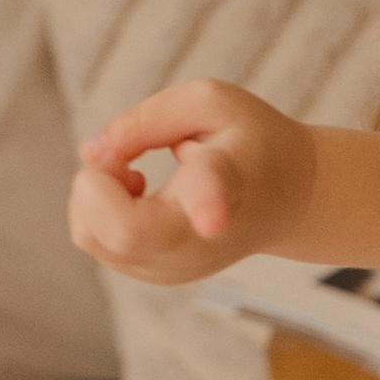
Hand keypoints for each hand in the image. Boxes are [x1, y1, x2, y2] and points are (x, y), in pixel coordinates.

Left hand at [67, 79, 315, 286]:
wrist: (288, 199)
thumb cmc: (249, 142)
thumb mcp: (210, 102)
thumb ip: (147, 118)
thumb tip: (91, 153)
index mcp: (224, 184)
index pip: (210, 200)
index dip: (206, 208)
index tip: (212, 221)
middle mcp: (201, 238)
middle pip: (121, 229)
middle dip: (94, 182)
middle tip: (125, 161)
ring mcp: (178, 267)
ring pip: (92, 236)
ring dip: (93, 195)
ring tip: (136, 178)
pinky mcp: (160, 277)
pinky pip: (95, 242)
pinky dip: (97, 212)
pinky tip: (139, 197)